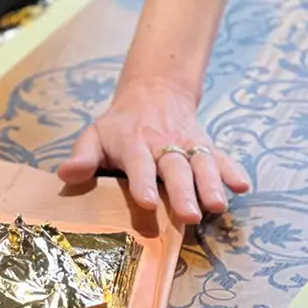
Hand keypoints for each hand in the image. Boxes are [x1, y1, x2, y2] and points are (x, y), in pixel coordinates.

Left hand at [57, 77, 249, 223]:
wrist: (154, 92)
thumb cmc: (118, 126)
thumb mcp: (94, 135)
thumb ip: (82, 157)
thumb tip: (65, 174)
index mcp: (134, 144)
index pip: (139, 165)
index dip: (143, 182)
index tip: (146, 202)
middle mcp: (164, 144)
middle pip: (176, 168)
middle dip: (183, 192)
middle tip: (189, 216)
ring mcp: (188, 144)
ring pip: (202, 163)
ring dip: (211, 185)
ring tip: (217, 207)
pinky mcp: (206, 145)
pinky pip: (221, 156)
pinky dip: (232, 169)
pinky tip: (242, 185)